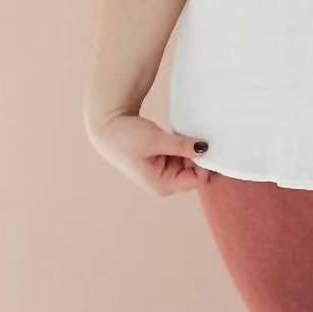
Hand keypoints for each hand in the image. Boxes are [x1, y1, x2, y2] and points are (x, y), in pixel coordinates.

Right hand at [85, 110, 213, 195]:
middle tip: (195, 136)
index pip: (197, 180)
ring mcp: (164, 173)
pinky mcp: (162, 162)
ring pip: (190, 163)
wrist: (106, 126)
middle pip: (195, 173)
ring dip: (190, 149)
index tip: (205, 144)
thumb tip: (205, 148)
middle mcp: (164, 183)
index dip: (204, 163)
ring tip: (181, 134)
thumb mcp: (156, 140)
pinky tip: (178, 136)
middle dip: (198, 156)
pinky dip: (184, 146)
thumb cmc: (126, 137)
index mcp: (162, 185)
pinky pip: (182, 156)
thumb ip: (182, 146)